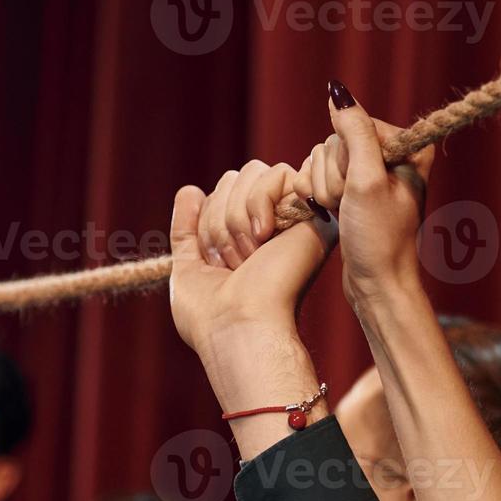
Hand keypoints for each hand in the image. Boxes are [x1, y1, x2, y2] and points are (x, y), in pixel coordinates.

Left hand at [169, 160, 333, 358]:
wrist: (239, 327)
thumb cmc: (211, 314)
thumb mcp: (188, 269)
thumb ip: (185, 230)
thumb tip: (190, 189)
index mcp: (247, 237)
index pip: (220, 193)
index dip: (207, 219)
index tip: (212, 261)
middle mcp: (274, 225)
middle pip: (234, 178)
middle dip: (219, 217)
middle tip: (232, 261)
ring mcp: (295, 217)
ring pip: (252, 172)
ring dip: (236, 217)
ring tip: (249, 256)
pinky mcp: (314, 214)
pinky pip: (278, 174)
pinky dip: (258, 203)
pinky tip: (264, 238)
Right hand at [290, 83, 434, 308]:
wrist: (377, 284)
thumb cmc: (379, 238)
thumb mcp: (366, 181)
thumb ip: (354, 132)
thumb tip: (337, 90)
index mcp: (407, 147)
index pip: (353, 127)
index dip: (344, 160)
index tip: (358, 190)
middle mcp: (390, 155)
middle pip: (334, 144)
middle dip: (332, 178)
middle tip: (350, 206)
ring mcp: (369, 174)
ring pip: (322, 160)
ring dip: (323, 190)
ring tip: (343, 214)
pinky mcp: (352, 190)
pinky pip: (318, 176)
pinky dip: (316, 196)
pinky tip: (332, 214)